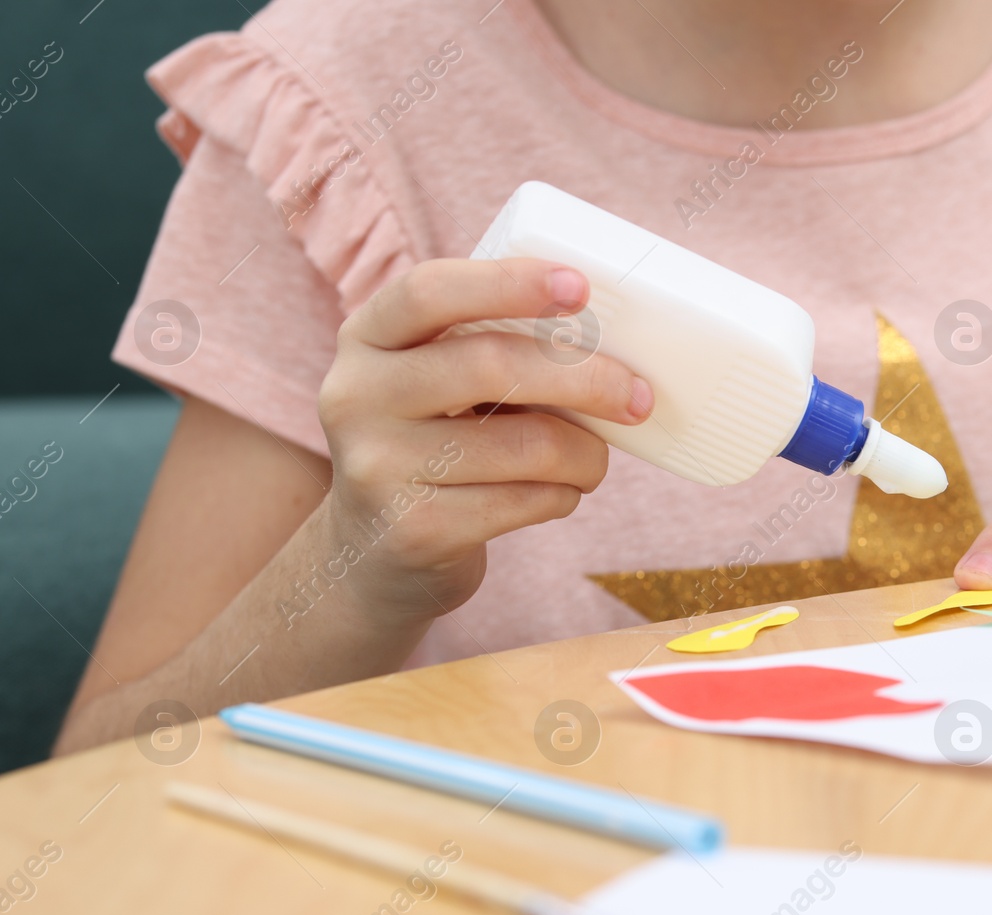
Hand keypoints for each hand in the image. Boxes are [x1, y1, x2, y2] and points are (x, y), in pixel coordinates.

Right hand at [318, 258, 651, 619]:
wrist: (374, 553)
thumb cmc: (431, 447)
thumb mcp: (430, 384)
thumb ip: (483, 348)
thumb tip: (604, 342)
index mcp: (365, 340)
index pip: (428, 291)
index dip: (507, 283)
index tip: (579, 288)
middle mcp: (356, 397)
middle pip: (490, 365)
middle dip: (584, 378)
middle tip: (636, 396)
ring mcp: (378, 467)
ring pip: (524, 445)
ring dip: (586, 454)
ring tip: (593, 461)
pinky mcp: (415, 530)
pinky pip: (525, 501)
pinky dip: (563, 495)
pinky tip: (559, 493)